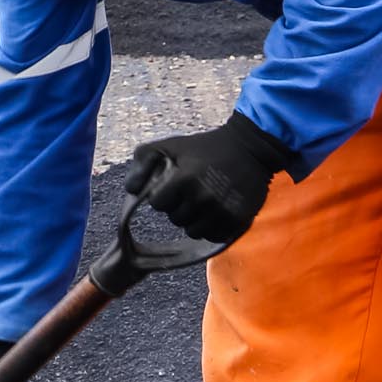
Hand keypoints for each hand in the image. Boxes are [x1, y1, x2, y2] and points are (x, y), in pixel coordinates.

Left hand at [120, 110, 293, 243]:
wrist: (250, 148)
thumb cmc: (204, 147)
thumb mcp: (169, 145)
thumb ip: (142, 162)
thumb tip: (131, 190)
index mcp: (184, 178)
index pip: (158, 204)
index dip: (164, 195)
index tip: (175, 184)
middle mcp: (203, 197)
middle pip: (176, 219)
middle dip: (180, 207)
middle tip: (193, 190)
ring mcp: (221, 211)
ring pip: (193, 231)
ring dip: (195, 219)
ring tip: (204, 200)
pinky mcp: (237, 221)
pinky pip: (213, 236)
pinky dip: (212, 227)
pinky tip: (217, 209)